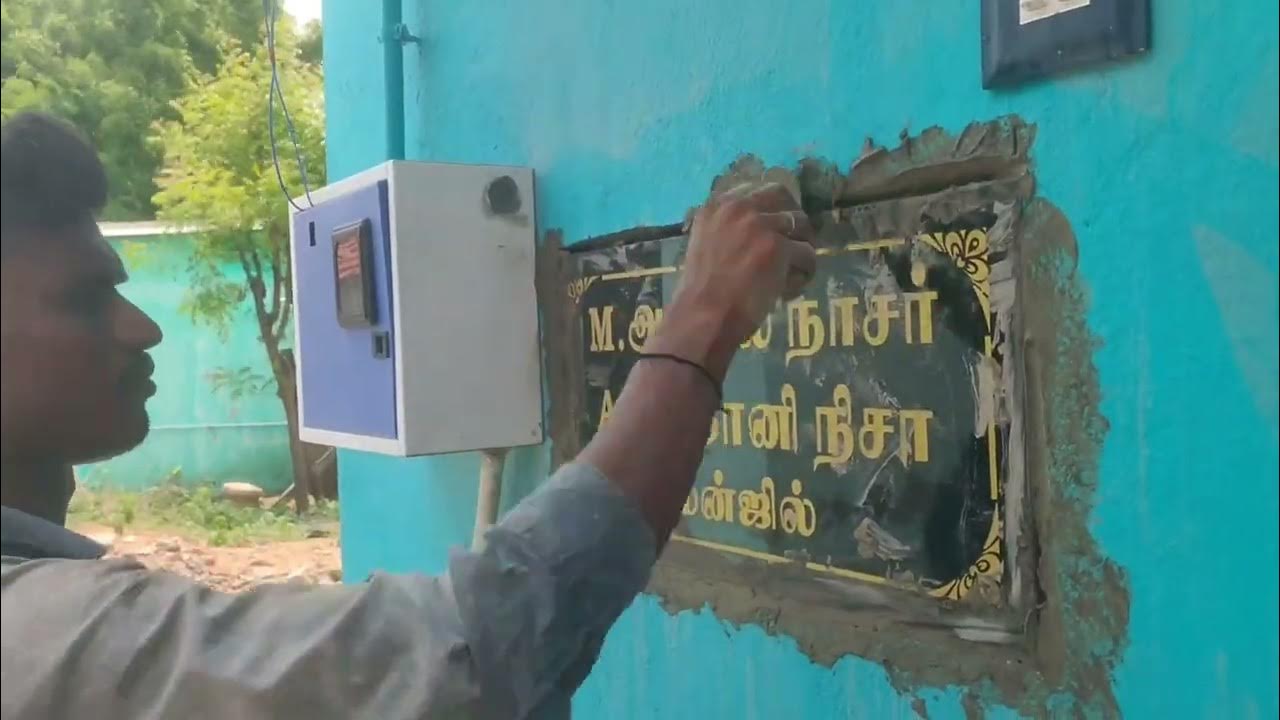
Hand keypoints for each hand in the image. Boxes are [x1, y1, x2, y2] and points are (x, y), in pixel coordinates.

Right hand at [652, 182, 816, 378]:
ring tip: (791, 272)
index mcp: (716, 206)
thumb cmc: (698, 292)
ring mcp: (760, 226)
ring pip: (800, 225)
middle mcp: (739, 208)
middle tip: (795, 241)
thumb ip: (725, 228)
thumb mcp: (704, 244)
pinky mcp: (778, 248)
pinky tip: (789, 290)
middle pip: (783, 196)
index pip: (757, 189)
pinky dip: (804, 274)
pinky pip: (807, 255)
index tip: (777, 226)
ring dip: (801, 249)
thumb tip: (756, 227)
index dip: (773, 206)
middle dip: (793, 217)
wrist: (701, 316)